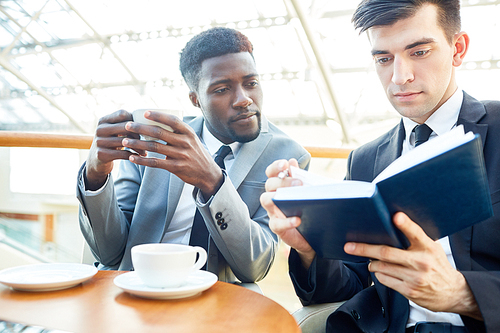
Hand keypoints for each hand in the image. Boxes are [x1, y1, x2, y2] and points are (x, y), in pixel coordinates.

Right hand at [85, 110, 145, 189]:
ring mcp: (99, 142)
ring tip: (145, 151)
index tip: (143, 128)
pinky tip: (140, 157)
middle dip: (138, 133)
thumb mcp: (115, 131)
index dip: (135, 119)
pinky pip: (122, 154)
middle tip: (148, 140)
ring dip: (138, 147)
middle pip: (125, 126)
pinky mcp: (101, 154)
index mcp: (103, 120)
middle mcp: (100, 129)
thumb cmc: (112, 143)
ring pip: (125, 141)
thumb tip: (149, 121)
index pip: (122, 113)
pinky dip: (133, 155)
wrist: (96, 161)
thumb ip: (127, 124)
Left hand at [121, 110, 223, 196]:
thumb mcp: (192, 139)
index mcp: (188, 132)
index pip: (172, 120)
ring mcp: (180, 155)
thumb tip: (158, 121)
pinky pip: (156, 163)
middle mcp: (185, 142)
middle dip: (140, 128)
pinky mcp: (176, 167)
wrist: (208, 173)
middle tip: (127, 126)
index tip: (144, 113)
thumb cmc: (196, 153)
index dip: (158, 116)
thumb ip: (178, 131)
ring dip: (137, 144)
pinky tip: (132, 158)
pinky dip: (142, 161)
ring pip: (154, 147)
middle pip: (159, 132)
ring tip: (124, 141)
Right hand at [260, 159, 315, 268]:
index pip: (272, 173)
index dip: (275, 167)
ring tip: (294, 198)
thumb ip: (299, 178)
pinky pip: (276, 224)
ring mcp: (273, 212)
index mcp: (279, 187)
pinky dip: (286, 222)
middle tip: (298, 183)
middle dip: (282, 181)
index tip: (285, 164)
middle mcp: (272, 197)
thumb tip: (292, 162)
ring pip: (265, 200)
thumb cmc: (307, 209)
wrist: (313, 234)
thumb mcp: (305, 192)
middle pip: (269, 184)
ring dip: (277, 197)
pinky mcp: (277, 228)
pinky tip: (298, 220)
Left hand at [345, 212, 481, 319]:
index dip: (405, 224)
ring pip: (381, 267)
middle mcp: (421, 262)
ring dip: (372, 263)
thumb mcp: (432, 248)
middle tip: (349, 246)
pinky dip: (378, 274)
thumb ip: (416, 239)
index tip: (395, 216)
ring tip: (371, 260)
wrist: (453, 293)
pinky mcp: (409, 291)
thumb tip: (392, 224)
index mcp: (428, 248)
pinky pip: (385, 280)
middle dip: (364, 248)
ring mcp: (415, 278)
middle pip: (386, 253)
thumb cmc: (438, 266)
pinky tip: (382, 271)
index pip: (416, 233)